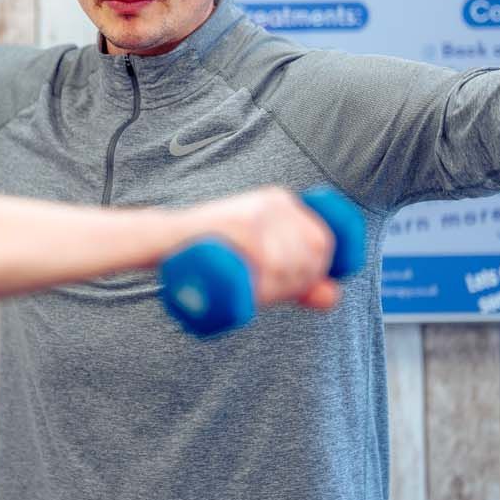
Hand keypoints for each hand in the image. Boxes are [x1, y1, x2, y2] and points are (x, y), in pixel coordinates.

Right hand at [190, 188, 340, 309]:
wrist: (166, 241)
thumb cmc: (214, 255)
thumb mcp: (262, 264)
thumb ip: (299, 279)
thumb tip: (333, 296)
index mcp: (284, 202)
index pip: (324, 242)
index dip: (314, 272)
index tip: (290, 286)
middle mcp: (274, 203)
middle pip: (309, 256)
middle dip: (294, 285)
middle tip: (265, 293)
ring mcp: (257, 213)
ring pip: (288, 265)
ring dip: (274, 290)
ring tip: (252, 291)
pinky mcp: (240, 226)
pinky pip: (268, 265)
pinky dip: (262, 285)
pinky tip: (252, 288)